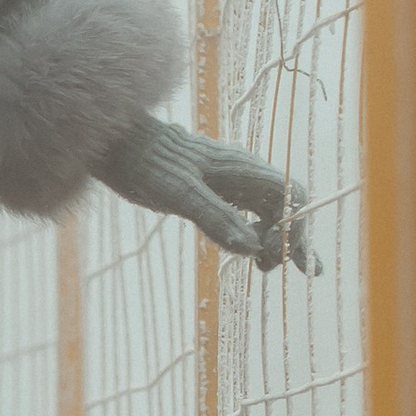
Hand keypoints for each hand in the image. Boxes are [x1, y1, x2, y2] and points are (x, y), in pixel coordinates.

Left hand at [94, 115, 320, 273]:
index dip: (295, 228)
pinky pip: (251, 213)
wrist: (120, 144)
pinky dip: (258, 235)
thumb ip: (215, 217)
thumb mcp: (178, 193)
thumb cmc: (146, 164)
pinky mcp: (219, 190)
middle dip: (292, 239)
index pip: (291, 197)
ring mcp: (234, 182)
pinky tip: (254, 254)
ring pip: (271, 212)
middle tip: (280, 271)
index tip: (277, 254)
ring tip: (264, 269)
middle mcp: (245, 174)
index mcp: (244, 170)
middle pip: (287, 206)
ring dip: (276, 241)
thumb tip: (252, 248)